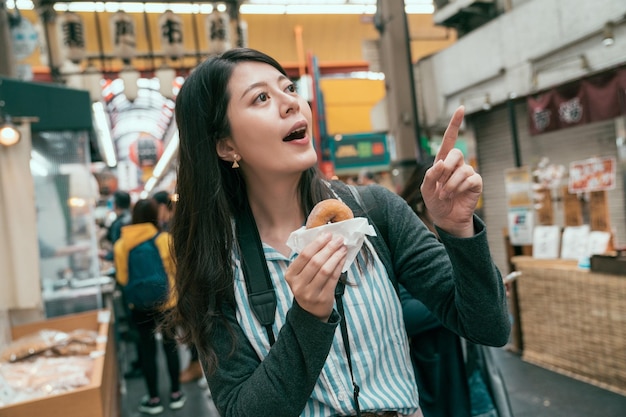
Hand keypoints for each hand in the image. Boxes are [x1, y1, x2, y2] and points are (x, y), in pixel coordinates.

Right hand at [285, 232, 346, 321]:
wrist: (310, 312)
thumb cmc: (307, 286)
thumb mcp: (300, 275)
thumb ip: (307, 260)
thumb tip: (324, 238)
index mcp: (290, 275)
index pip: (304, 255)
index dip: (317, 243)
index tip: (327, 234)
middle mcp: (298, 285)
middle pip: (316, 261)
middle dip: (329, 247)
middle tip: (338, 239)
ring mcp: (310, 293)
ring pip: (326, 270)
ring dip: (336, 256)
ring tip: (342, 247)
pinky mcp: (323, 298)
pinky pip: (333, 278)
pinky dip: (339, 265)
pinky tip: (343, 258)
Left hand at [421, 106, 481, 236]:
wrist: (446, 218)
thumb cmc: (435, 201)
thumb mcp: (426, 189)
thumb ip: (430, 175)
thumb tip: (441, 163)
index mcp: (443, 161)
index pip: (449, 139)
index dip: (455, 124)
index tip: (461, 108)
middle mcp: (457, 164)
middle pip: (456, 153)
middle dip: (447, 168)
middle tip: (440, 185)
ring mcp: (467, 172)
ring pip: (462, 169)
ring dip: (450, 184)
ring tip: (445, 195)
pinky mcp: (475, 183)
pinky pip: (470, 179)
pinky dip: (459, 188)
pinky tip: (455, 195)